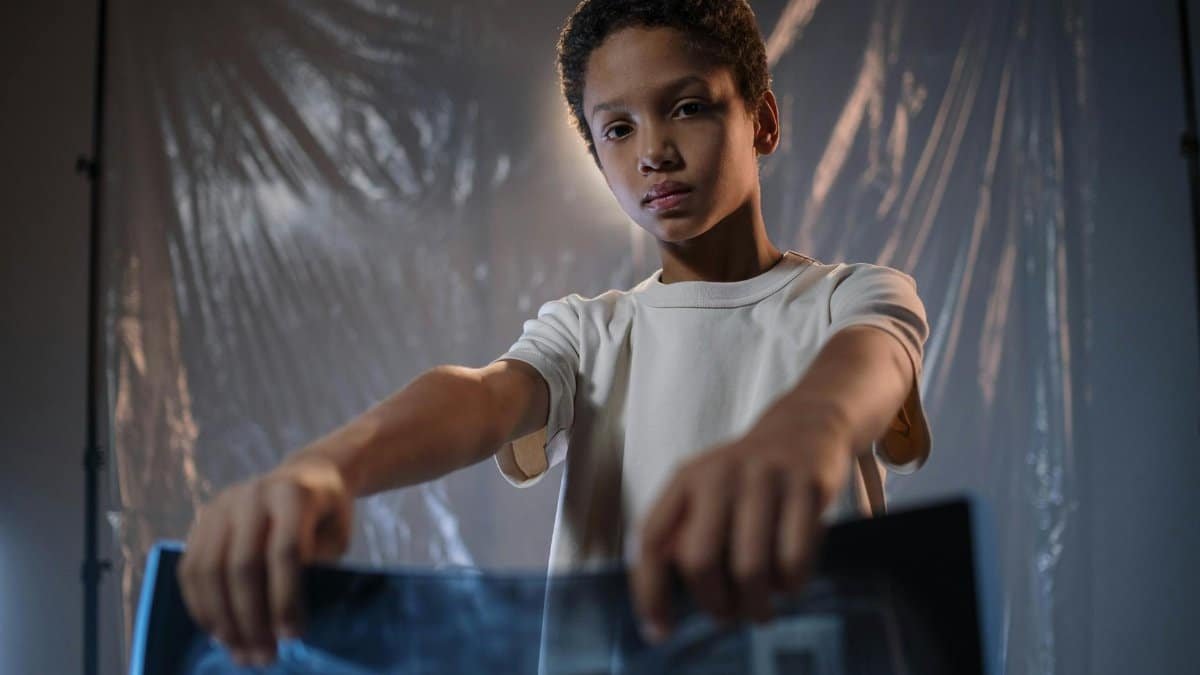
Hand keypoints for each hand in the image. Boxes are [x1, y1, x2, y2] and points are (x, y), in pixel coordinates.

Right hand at [178, 456, 352, 665]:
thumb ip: (316, 567)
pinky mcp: (202, 520)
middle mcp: (252, 495)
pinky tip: (218, 632)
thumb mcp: (336, 536)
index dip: (286, 598)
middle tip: (264, 657)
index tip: (293, 636)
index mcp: (293, 494)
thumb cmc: (327, 516)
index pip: (285, 551)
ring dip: (222, 619)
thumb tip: (282, 618)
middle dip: (252, 618)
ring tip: (240, 653)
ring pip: (209, 570)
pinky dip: (200, 605)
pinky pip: (190, 568)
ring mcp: (221, 506)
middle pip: (243, 565)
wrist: (306, 475)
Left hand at [631, 417, 851, 641]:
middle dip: (713, 603)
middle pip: (699, 561)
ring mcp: (764, 478)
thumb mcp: (706, 490)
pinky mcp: (806, 486)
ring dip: (755, 605)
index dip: (648, 590)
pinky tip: (789, 583)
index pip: (651, 539)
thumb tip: (664, 603)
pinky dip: (790, 585)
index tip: (658, 629)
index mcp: (686, 478)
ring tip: (760, 610)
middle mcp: (719, 474)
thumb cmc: (748, 477)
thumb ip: (683, 534)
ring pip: (749, 568)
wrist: (805, 425)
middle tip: (727, 615)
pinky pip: (793, 559)